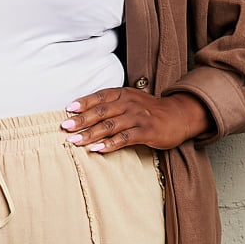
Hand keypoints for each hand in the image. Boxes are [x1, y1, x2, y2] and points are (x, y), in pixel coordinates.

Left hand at [61, 87, 211, 152]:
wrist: (179, 115)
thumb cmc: (150, 111)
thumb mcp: (131, 101)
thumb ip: (112, 105)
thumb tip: (84, 114)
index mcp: (123, 94)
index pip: (100, 97)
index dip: (83, 102)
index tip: (68, 110)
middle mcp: (129, 103)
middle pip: (101, 111)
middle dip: (82, 120)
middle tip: (65, 127)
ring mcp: (138, 117)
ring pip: (110, 126)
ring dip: (90, 134)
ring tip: (75, 141)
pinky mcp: (146, 131)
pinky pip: (124, 138)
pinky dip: (109, 144)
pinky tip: (97, 149)